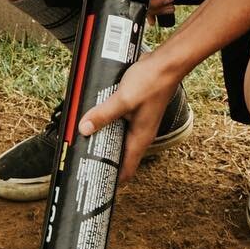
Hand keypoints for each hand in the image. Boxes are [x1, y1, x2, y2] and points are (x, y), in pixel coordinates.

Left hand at [78, 43, 183, 179]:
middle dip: (103, 160)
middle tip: (83, 162)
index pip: (127, 170)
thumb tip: (84, 129)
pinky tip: (95, 117)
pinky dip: (107, 124)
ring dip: (103, 140)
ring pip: (118, 138)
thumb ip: (103, 114)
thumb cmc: (151, 82)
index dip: (113, 181)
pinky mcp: (135, 110)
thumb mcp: (123, 99)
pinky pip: (118, 122)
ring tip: (85, 141)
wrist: (166, 63)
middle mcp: (140, 134)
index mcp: (140, 139)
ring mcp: (138, 122)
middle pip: (120, 155)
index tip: (97, 185)